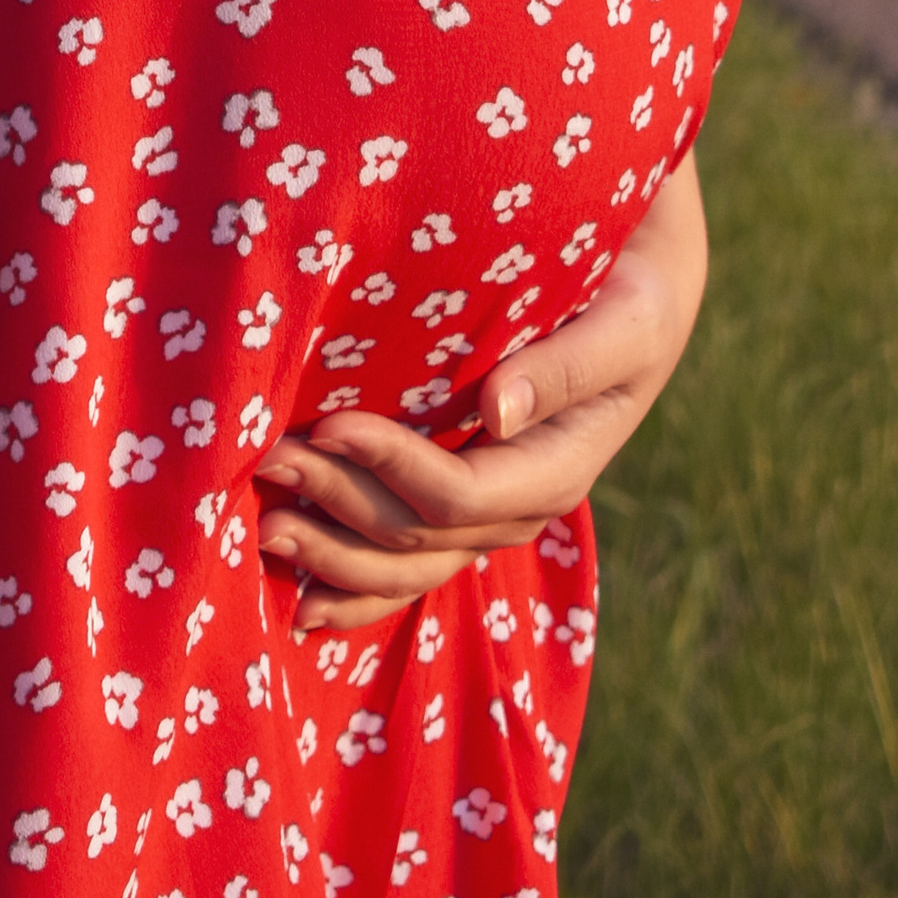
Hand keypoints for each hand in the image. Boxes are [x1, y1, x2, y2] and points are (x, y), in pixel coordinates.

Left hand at [253, 155, 708, 634]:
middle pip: (418, 535)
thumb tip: (497, 411)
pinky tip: (297, 601)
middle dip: (337, 505)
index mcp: (556, 468)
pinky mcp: (461, 507)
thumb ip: (567, 366)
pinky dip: (352, 588)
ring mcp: (488, 516)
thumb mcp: (623, 322)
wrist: (637, 303)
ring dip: (330, 556)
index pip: (459, 494)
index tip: (325, 424)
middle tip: (265, 462)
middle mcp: (518, 505)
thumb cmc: (629, 295)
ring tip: (260, 529)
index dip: (388, 467)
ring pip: (405, 567)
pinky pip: (407, 567)